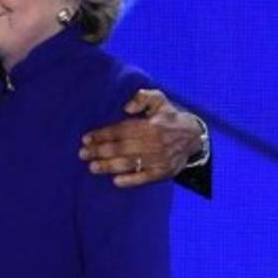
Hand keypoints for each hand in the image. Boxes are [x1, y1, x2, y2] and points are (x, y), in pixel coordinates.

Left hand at [78, 89, 206, 187]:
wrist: (194, 137)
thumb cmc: (169, 117)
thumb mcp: (159, 100)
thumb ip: (143, 97)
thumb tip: (127, 107)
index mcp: (151, 125)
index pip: (121, 130)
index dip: (102, 135)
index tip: (86, 139)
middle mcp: (154, 142)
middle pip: (122, 148)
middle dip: (100, 151)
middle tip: (83, 154)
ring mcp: (159, 159)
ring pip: (130, 163)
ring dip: (109, 166)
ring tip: (93, 167)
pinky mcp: (163, 172)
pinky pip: (145, 178)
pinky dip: (131, 180)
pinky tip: (116, 181)